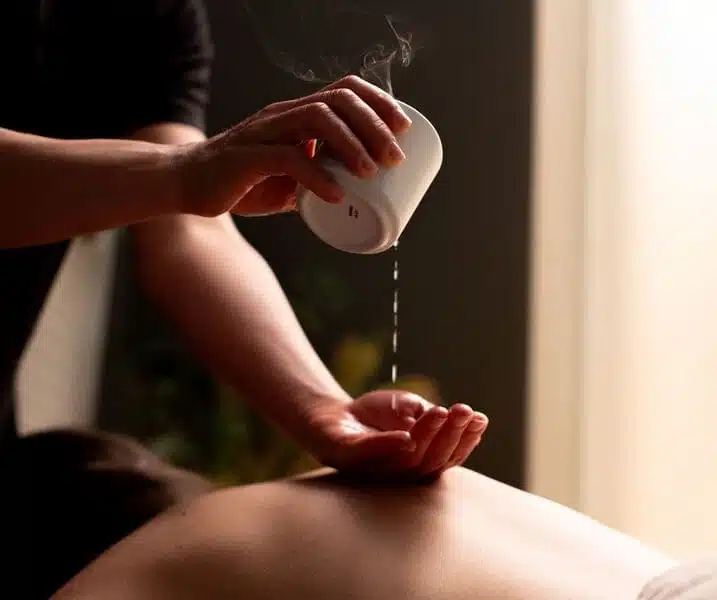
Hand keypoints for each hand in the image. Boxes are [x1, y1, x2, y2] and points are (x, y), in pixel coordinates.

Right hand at [171, 75, 412, 217]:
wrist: (186, 186)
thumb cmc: (240, 181)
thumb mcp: (287, 179)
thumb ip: (316, 181)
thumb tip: (351, 199)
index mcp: (296, 115)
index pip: (344, 91)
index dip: (378, 102)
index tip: (403, 128)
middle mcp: (283, 115)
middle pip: (338, 101)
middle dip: (374, 124)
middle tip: (395, 157)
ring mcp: (264, 133)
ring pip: (317, 119)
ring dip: (351, 144)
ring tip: (372, 172)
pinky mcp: (247, 157)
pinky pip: (287, 158)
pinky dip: (317, 177)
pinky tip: (336, 195)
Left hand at [308, 389, 488, 479]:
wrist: (331, 413)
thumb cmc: (375, 416)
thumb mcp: (409, 409)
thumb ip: (429, 416)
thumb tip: (462, 417)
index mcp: (418, 463)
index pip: (447, 457)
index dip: (465, 440)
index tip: (479, 418)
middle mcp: (399, 473)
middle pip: (432, 461)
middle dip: (451, 435)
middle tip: (462, 411)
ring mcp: (373, 468)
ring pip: (408, 460)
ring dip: (427, 436)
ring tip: (441, 413)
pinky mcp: (346, 459)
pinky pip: (369, 455)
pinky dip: (388, 447)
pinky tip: (406, 436)